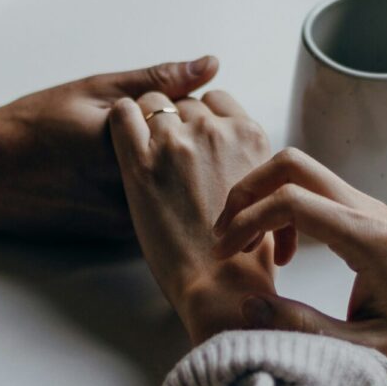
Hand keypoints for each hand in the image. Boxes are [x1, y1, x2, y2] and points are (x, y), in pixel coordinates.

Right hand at [0, 56, 218, 238]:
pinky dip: (160, 193)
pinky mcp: (123, 236)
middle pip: (194, 164)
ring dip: (176, 172)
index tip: (165, 104)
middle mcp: (134, 192)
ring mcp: (130, 220)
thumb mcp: (94, 90)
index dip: (188, 110)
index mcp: (130, 149)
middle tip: (155, 127)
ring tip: (133, 155)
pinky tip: (127, 177)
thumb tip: (210, 64)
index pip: (196, 126)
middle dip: (188, 143)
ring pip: (179, 191)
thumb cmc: (34, 127)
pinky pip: (160, 210)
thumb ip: (157, 80)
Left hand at [108, 90, 275, 344]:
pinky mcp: (141, 162)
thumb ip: (249, 164)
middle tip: (167, 157)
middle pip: (184, 102)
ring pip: (152, 103)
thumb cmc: (245, 254)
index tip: (193, 140)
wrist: (220, 285)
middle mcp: (215, 131)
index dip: (201, 117)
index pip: (217, 100)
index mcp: (250, 136)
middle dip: (174, 123)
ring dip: (146, 123)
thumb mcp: (266, 195)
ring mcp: (177, 143)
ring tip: (144, 155)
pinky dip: (121, 121)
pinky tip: (122, 143)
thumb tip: (234, 157)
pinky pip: (122, 113)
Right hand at [211, 148, 386, 385]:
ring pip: (301, 172)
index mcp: (368, 239)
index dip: (246, 221)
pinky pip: (314, 193)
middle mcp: (368, 212)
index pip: (291, 200)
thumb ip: (303, 329)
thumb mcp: (364, 352)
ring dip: (263, 199)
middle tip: (227, 238)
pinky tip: (283, 254)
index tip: (226, 255)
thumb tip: (248, 307)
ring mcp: (370, 209)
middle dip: (247, 193)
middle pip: (292, 164)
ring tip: (248, 248)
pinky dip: (283, 210)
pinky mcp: (367, 218)